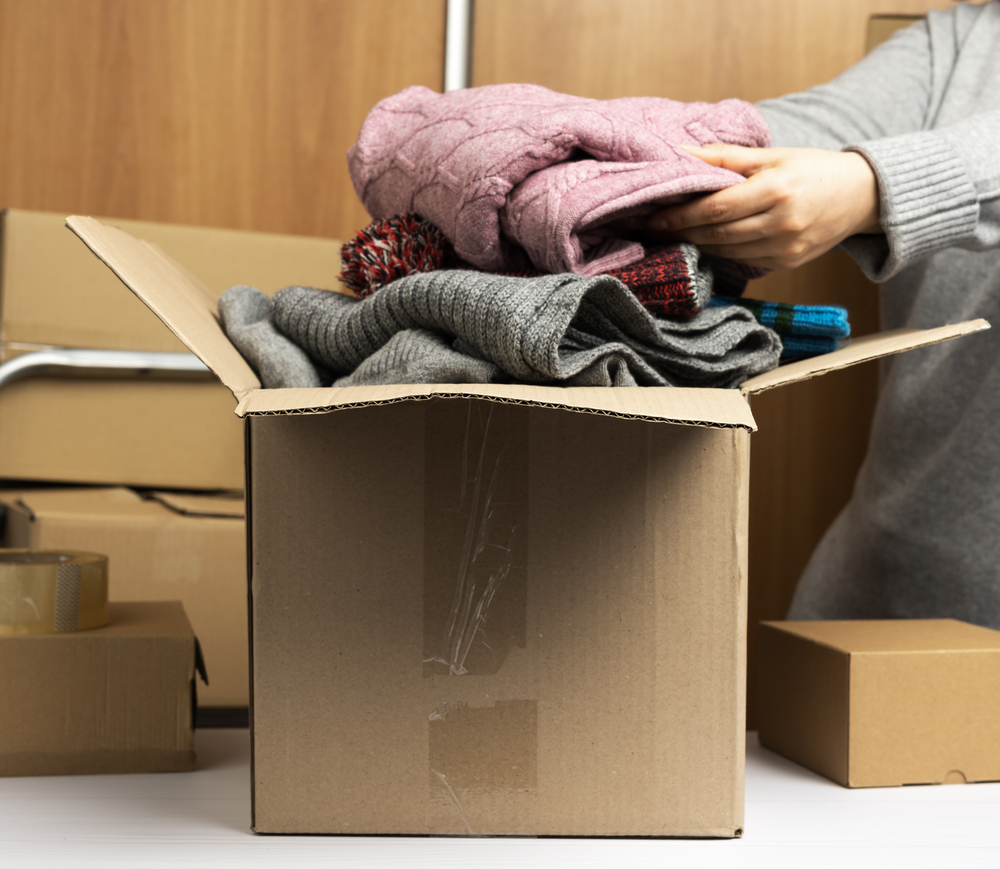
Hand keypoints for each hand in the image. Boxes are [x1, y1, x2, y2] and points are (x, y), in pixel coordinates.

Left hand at [647, 144, 880, 269]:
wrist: (862, 195)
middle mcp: (782, 222)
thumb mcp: (772, 155)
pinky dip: (722, 252)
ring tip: (674, 235)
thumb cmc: (813, 169)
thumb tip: (681, 153)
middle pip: (718, 234)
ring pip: (727, 251)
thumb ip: (725, 157)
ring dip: (698, 244)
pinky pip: (743, 260)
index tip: (655, 215)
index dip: (682, 215)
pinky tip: (706, 243)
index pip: (716, 208)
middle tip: (654, 228)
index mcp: (777, 190)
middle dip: (682, 232)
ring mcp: (786, 247)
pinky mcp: (788, 262)